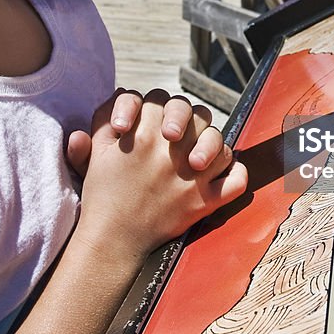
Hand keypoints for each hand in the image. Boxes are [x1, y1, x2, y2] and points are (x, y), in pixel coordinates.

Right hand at [68, 89, 246, 258]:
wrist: (112, 239)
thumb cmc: (103, 193)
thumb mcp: (96, 151)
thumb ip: (104, 118)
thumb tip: (124, 94)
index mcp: (142, 135)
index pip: (161, 100)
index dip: (156, 106)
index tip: (148, 122)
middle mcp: (170, 152)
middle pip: (196, 115)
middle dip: (187, 119)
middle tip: (175, 134)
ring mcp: (192, 177)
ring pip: (219, 144)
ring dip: (212, 143)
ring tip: (197, 153)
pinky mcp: (204, 202)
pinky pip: (234, 182)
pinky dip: (236, 174)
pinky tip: (222, 171)